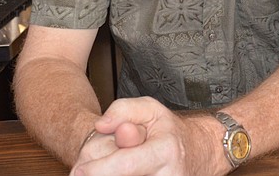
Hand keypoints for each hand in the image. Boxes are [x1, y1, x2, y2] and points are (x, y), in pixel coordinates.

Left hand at [71, 97, 221, 175]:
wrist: (199, 153)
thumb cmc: (169, 131)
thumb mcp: (150, 109)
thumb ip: (123, 110)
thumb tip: (102, 125)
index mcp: (165, 151)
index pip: (124, 166)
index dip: (97, 170)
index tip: (78, 170)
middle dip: (103, 172)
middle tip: (100, 164)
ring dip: (113, 174)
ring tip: (124, 163)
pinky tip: (129, 171)